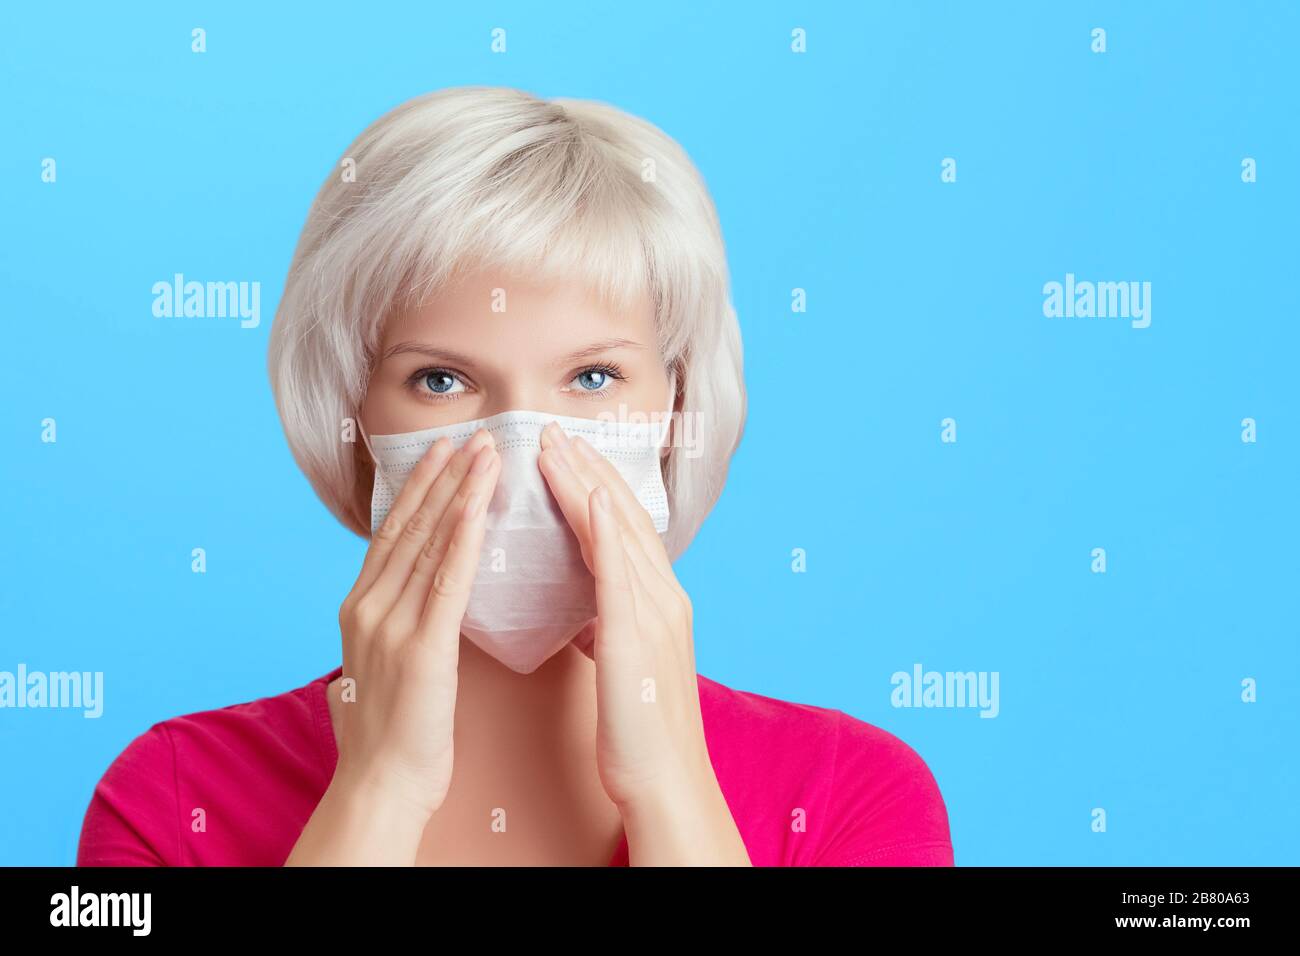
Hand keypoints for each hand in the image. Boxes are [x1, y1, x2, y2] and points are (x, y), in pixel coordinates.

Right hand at [331, 428, 499, 819]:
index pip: (393, 534)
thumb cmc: (391, 736)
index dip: (418, 489)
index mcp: (360, 609)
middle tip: (471, 433)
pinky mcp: (420, 648)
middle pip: (408, 526)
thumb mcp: (381, 667)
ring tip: (485, 451)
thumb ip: (390, 628)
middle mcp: (368, 606)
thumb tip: (402, 607)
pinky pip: (446, 580)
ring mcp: (390, 624)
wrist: (380, 788)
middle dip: (441, 476)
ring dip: (459, 491)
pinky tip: (480, 505)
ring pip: (428, 542)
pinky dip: (463, 536)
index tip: (442, 452)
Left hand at [536, 423, 711, 806]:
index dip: (592, 485)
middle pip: (621, 517)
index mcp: (656, 603)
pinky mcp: (638, 638)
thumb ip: (610, 627)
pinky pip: (620, 575)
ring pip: (618, 533)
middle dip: (587, 468)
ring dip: (587, 483)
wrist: (664, 781)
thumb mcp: (623, 665)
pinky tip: (589, 500)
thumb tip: (587, 611)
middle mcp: (662, 597)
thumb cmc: (638, 731)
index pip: (620, 528)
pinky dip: (607, 533)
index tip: (563, 451)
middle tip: (552, 427)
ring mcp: (654, 614)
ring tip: (555, 445)